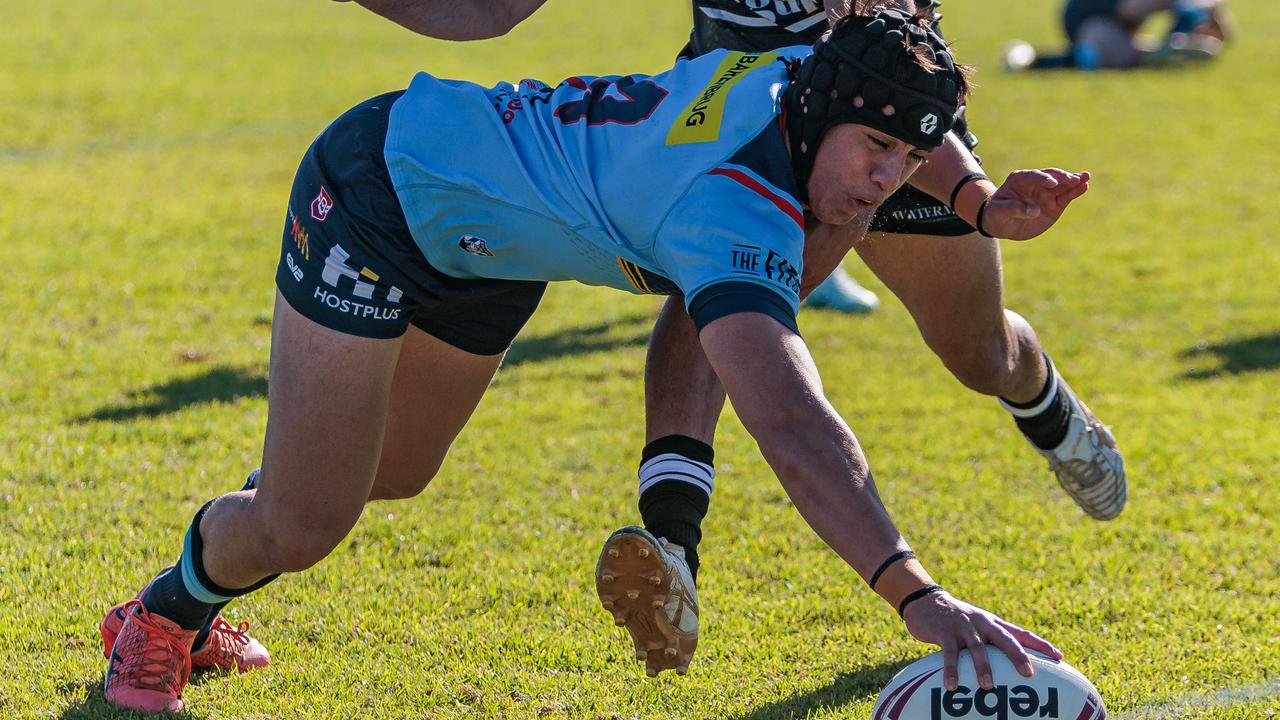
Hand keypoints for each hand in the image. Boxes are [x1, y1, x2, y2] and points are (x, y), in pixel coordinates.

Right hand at [901, 590, 1062, 690]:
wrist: (924, 601)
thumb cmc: (956, 620)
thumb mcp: (977, 627)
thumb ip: (992, 643)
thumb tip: (1014, 666)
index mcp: (993, 623)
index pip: (1022, 633)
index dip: (1041, 645)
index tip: (1059, 657)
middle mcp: (982, 623)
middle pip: (1005, 638)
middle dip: (1017, 656)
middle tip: (1028, 674)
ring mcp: (963, 626)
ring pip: (977, 647)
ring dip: (983, 667)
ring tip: (988, 687)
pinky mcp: (944, 631)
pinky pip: (949, 653)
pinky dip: (951, 669)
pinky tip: (952, 685)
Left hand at [981, 169, 1089, 240]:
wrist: (1001, 223)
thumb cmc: (996, 213)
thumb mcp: (999, 211)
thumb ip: (1015, 208)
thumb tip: (1034, 211)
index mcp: (1019, 179)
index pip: (1033, 176)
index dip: (1043, 179)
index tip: (1052, 183)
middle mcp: (1036, 183)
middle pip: (1051, 177)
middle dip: (1062, 177)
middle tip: (1073, 179)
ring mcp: (1047, 192)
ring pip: (1062, 185)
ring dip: (1074, 180)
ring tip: (1086, 177)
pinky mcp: (1054, 203)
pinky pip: (1066, 196)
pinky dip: (1075, 191)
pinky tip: (1084, 186)